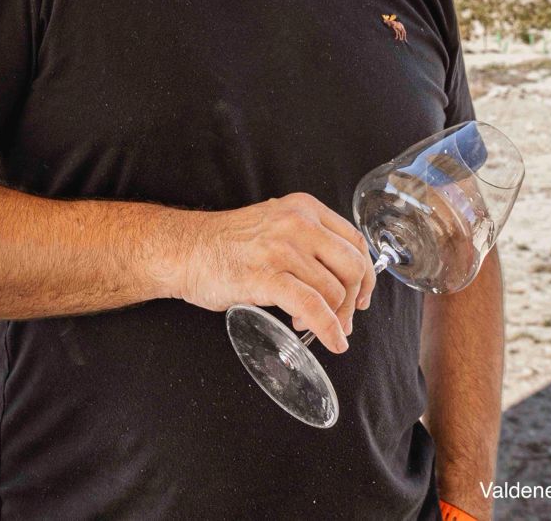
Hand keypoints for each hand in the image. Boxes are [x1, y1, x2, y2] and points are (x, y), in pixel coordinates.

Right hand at [167, 193, 376, 353]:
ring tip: (308, 324)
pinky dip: (328, 329)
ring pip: (333, 291)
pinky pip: (313, 307)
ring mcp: (282, 249)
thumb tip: (341, 278)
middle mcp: (298, 224)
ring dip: (332, 318)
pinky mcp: (266, 276)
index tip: (362, 295)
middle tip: (343, 319)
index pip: (355, 241)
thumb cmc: (227, 244)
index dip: (366, 274)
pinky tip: (331, 341)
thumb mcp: (274, 224)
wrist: (184, 250)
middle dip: (353, 300)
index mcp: (304, 209)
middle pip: (352, 267)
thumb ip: (307, 241)